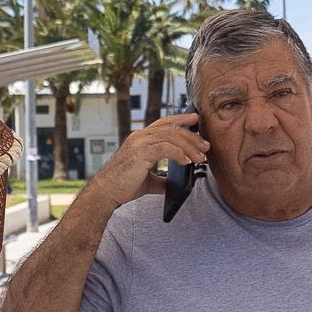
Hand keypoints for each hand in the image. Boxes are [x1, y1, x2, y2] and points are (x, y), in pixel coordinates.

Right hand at [89, 112, 206, 208]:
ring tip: (200, 157)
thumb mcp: (146, 180)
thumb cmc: (122, 186)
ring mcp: (139, 143)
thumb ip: (160, 178)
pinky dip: (179, 153)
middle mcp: (140, 137)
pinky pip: (166, 147)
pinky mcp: (141, 152)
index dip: (180, 119)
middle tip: (205, 146)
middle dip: (192, 136)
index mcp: (140, 139)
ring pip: (171, 136)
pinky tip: (187, 162)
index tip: (195, 119)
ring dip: (189, 146)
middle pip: (171, 128)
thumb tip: (172, 185)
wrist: (106, 192)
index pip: (164, 123)